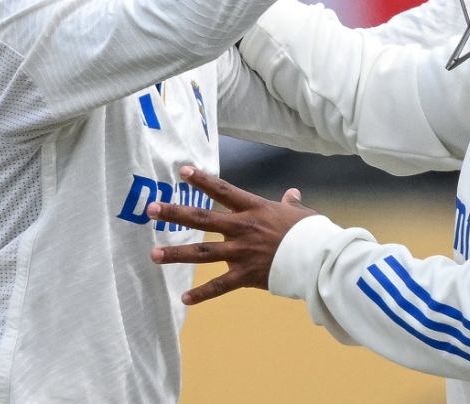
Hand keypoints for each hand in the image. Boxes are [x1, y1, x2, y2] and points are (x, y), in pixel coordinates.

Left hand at [147, 166, 317, 304]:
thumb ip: (290, 204)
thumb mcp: (300, 213)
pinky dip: (201, 294)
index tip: (183, 171)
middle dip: (175, 213)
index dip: (203, 179)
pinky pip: (219, 286)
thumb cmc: (311, 232)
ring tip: (153, 254)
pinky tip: (184, 299)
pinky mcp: (245, 275)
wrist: (318, 258)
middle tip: (151, 209)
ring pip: (202, 253)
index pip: (223, 190)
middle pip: (202, 218)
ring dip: (176, 254)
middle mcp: (243, 227)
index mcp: (255, 208)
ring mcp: (241, 252)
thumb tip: (291, 194)